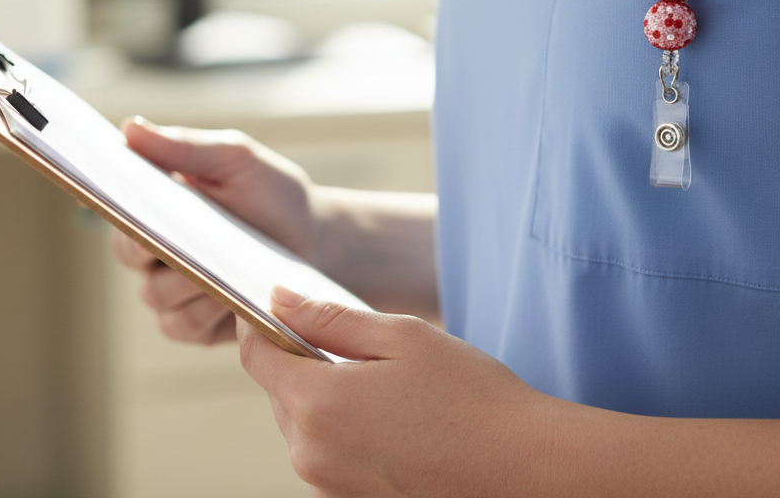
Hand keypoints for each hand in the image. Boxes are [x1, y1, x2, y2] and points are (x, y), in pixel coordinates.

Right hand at [112, 116, 316, 344]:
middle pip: (128, 252)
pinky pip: (182, 325)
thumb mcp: (236, 159)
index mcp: (158, 204)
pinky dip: (205, 310)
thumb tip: (131, 127)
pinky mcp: (197, 325)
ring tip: (222, 265)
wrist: (318, 240)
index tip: (111, 194)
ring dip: (186, 280)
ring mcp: (173, 290)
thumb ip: (186, 147)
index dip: (105, 199)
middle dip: (152, 245)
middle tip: (181, 235)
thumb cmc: (272, 193)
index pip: (114, 203)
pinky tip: (231, 295)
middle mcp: (155, 249)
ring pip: (155, 294)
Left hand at [237, 286, 557, 497]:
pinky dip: (340, 427)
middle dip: (299, 357)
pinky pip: (324, 452)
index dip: (257, 324)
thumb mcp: (401, 336)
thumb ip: (329, 318)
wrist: (522, 468)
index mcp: (318, 404)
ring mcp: (328, 486)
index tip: (270, 304)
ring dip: (321, 394)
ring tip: (381, 381)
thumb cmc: (469, 397)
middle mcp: (311, 454)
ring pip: (300, 423)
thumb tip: (278, 300)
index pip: (256, 356)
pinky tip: (389, 416)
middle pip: (277, 391)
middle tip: (351, 339)